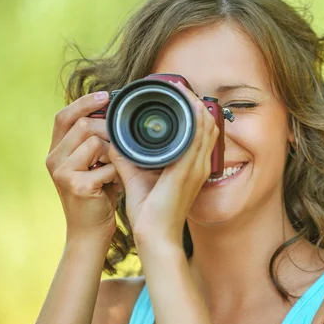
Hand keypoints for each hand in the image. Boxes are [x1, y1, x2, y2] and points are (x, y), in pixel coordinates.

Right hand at [46, 91, 122, 241]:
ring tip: (118, 169)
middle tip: (123, 144)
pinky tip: (118, 184)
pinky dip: (118, 173)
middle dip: (108, 130)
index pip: (64, 115)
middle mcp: (53, 158)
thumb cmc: (99, 194)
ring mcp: (62, 172)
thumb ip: (96, 141)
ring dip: (114, 153)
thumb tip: (115, 112)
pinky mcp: (76, 185)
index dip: (84, 102)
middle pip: (83, 125)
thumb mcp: (94, 163)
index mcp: (56, 150)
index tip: (107, 95)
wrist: (90, 231)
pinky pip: (106, 165)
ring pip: (95, 142)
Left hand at [109, 82, 219, 246]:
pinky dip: (195, 121)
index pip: (201, 133)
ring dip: (197, 107)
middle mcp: (198, 165)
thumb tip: (115, 140)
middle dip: (196, 103)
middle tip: (181, 87)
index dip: (194, 112)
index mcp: (191, 167)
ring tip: (183, 91)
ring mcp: (196, 168)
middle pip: (208, 125)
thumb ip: (129, 158)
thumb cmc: (152, 213)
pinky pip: (198, 139)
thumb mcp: (139, 178)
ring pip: (206, 128)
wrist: (155, 236)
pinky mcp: (188, 172)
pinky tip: (189, 108)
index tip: (180, 96)